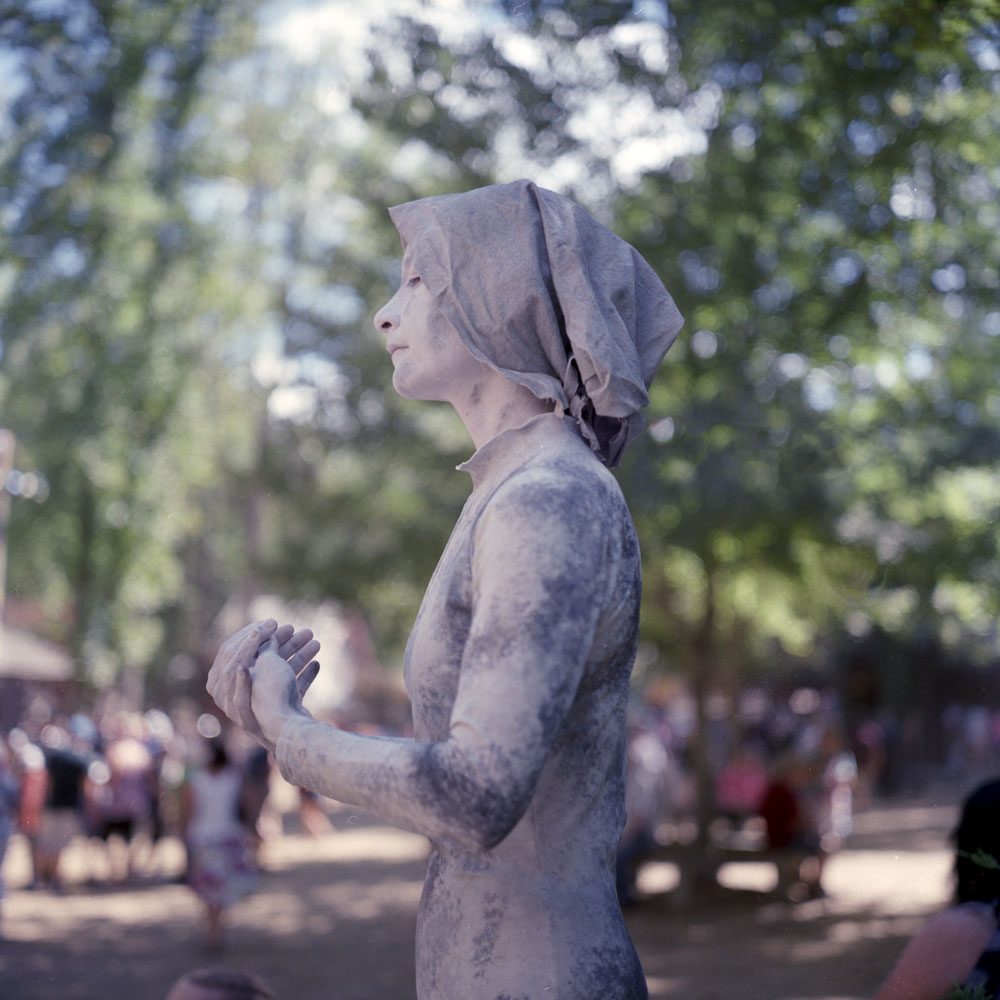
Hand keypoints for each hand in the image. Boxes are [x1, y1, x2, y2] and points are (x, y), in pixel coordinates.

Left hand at [207, 619, 320, 749]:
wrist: (286, 735)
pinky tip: (316, 664)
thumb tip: (264, 634)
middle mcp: (237, 696)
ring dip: (299, 656)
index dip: (255, 634)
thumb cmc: (268, 699)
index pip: (234, 651)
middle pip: (260, 662)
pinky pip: (288, 692)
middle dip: (284, 644)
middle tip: (304, 630)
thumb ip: (263, 647)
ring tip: (316, 642)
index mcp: (221, 685)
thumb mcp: (263, 664)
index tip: (274, 622)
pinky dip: (302, 677)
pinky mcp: (277, 715)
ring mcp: (259, 706)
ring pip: (278, 674)